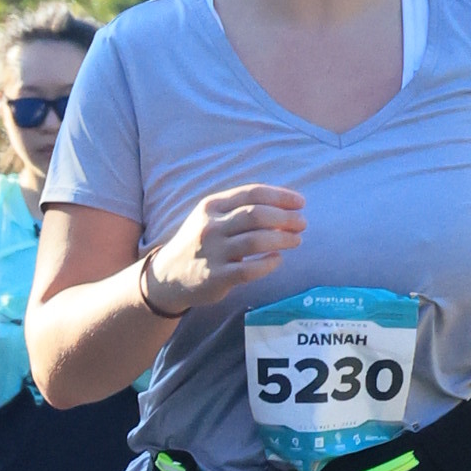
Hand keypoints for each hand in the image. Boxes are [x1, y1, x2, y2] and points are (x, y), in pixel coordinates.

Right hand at [141, 182, 305, 311]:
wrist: (168, 276)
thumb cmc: (199, 242)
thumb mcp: (211, 217)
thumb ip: (239, 209)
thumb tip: (284, 207)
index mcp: (211, 206)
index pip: (251, 193)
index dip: (280, 196)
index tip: (300, 202)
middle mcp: (211, 226)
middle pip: (256, 215)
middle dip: (285, 217)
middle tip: (302, 223)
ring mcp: (213, 252)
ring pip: (256, 240)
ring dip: (282, 239)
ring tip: (296, 240)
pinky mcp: (216, 277)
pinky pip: (249, 269)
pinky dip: (268, 263)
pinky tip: (277, 260)